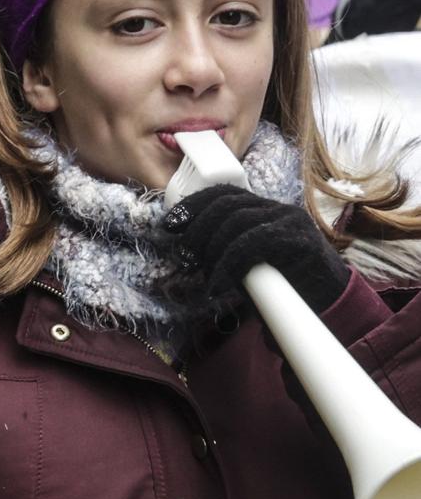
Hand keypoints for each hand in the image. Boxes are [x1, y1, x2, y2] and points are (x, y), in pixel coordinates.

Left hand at [163, 185, 349, 315]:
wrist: (328, 304)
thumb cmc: (284, 289)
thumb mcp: (246, 268)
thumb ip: (223, 254)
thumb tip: (186, 252)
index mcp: (263, 212)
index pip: (224, 194)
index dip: (194, 205)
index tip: (169, 224)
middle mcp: (277, 210)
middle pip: (227, 205)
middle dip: (198, 229)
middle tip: (184, 256)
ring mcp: (290, 222)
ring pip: (238, 222)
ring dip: (212, 250)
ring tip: (203, 274)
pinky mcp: (300, 240)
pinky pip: (254, 243)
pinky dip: (229, 265)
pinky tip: (217, 285)